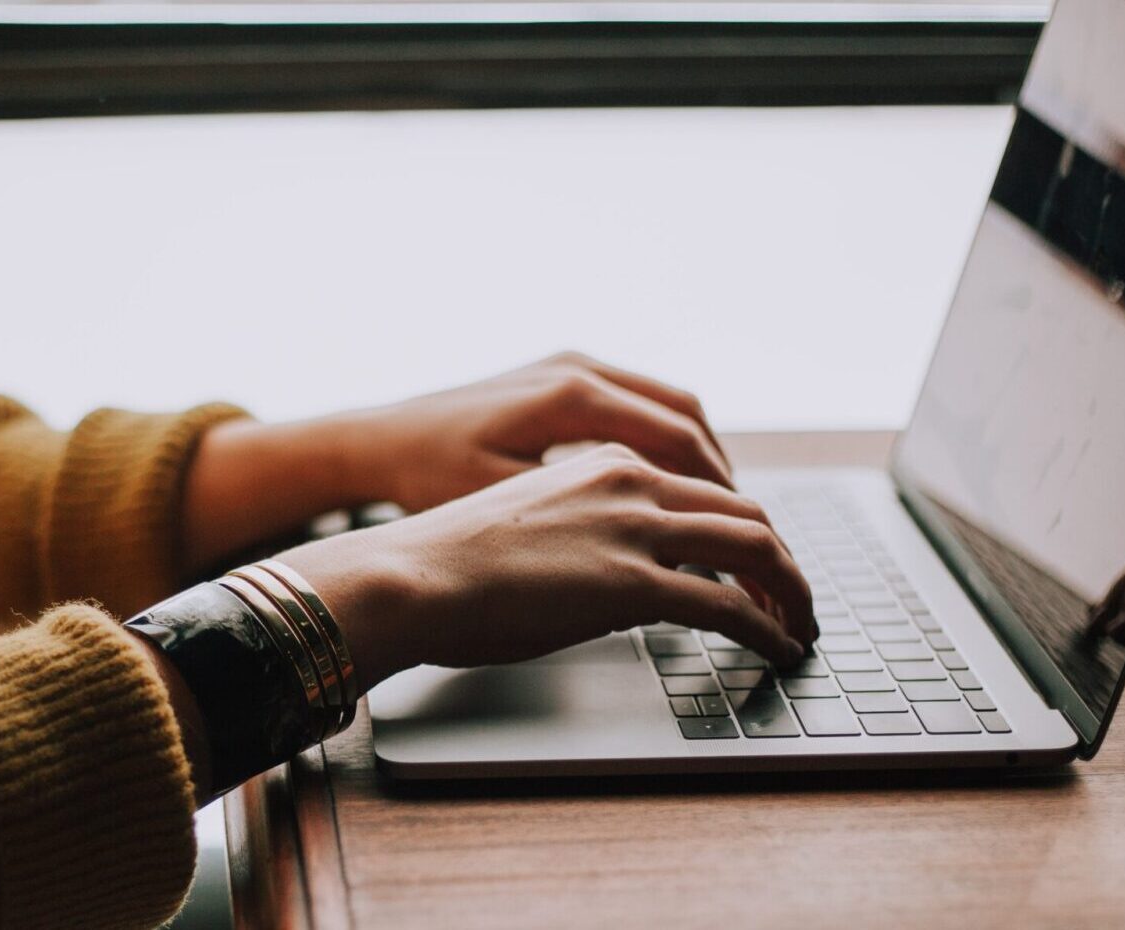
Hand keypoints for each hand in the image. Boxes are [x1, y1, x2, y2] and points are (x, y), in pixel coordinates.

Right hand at [276, 444, 815, 689]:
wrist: (409, 575)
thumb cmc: (447, 561)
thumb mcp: (528, 522)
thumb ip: (583, 531)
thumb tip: (610, 576)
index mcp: (603, 461)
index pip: (702, 486)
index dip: (742, 527)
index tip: (755, 563)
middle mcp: (630, 481)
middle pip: (745, 511)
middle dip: (783, 559)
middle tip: (794, 598)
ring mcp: (635, 528)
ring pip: (755, 548)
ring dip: (791, 591)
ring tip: (799, 626)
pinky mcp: (633, 583)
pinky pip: (730, 606)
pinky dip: (768, 628)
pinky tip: (777, 649)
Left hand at [329, 352, 732, 512]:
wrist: (378, 440)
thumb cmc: (428, 477)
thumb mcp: (506, 505)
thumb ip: (583, 519)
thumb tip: (659, 551)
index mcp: (571, 396)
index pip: (678, 441)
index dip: (720, 493)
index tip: (742, 536)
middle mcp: (578, 368)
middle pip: (685, 417)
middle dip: (722, 476)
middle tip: (746, 529)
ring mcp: (570, 365)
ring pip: (667, 405)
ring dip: (699, 456)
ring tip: (719, 512)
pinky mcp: (559, 375)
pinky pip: (637, 402)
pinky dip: (666, 441)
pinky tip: (669, 485)